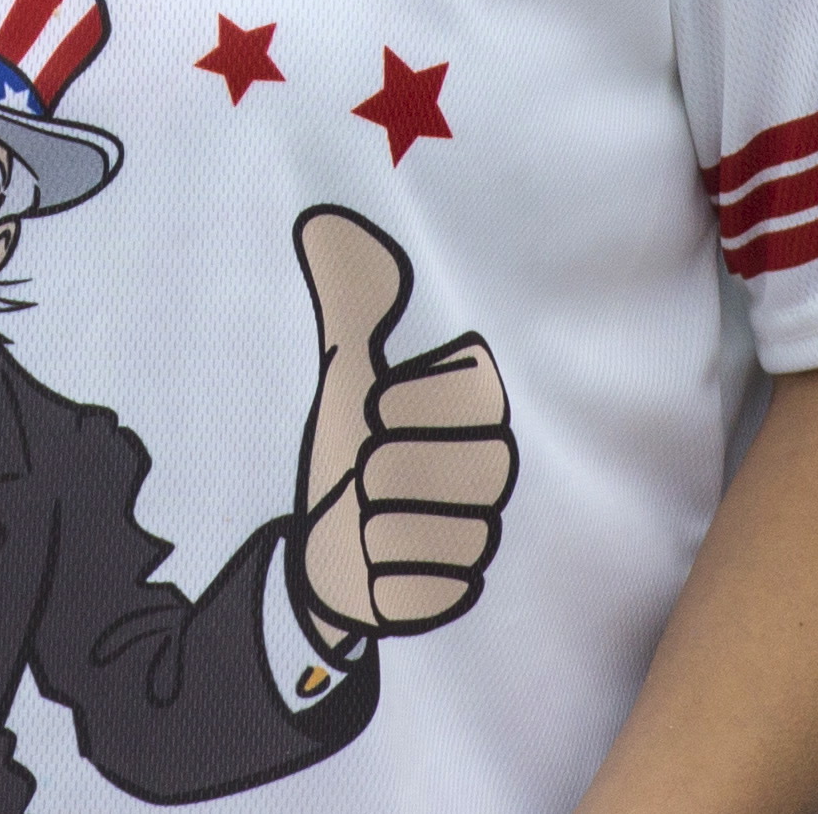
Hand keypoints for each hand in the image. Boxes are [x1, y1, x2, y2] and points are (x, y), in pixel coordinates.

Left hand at [289, 207, 514, 649]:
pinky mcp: (456, 600)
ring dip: (374, 525)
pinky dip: (377, 580)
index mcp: (478, 410)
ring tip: (369, 516)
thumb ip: (350, 304)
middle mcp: (494, 473)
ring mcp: (481, 538)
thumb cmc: (346, 448)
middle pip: (453, 466)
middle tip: (368, 470)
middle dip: (387, 468)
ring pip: (430, 531)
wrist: (323, 547)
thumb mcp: (343, 373)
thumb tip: (324, 217)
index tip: (377, 409)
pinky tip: (373, 565)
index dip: (410, 400)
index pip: (471, 390)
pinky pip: (416, 590)